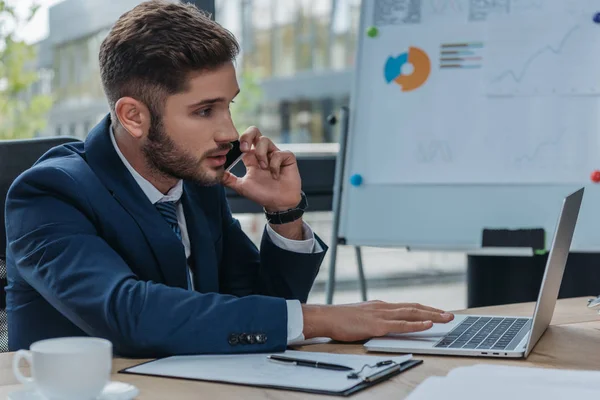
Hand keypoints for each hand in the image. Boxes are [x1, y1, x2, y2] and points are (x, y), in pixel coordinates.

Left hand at [222, 126, 300, 211]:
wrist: (279, 203)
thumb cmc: (262, 194)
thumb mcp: (241, 187)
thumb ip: (228, 179)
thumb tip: (215, 173)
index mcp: (251, 158)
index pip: (243, 141)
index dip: (238, 141)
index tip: (234, 150)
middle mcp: (263, 153)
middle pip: (255, 132)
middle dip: (248, 136)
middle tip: (244, 148)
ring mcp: (275, 154)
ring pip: (265, 140)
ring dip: (261, 154)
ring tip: (263, 167)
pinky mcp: (287, 158)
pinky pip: (279, 153)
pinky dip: (275, 164)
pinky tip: (275, 175)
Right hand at [302, 301, 454, 341]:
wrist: (326, 317)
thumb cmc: (340, 319)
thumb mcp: (362, 316)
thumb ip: (375, 318)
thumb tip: (384, 323)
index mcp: (381, 306)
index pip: (408, 306)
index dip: (425, 309)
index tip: (438, 312)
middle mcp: (384, 307)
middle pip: (414, 307)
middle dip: (434, 311)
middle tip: (450, 315)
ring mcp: (381, 315)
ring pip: (412, 313)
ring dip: (431, 316)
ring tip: (446, 318)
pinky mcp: (377, 325)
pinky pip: (401, 325)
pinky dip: (416, 324)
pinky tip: (428, 325)